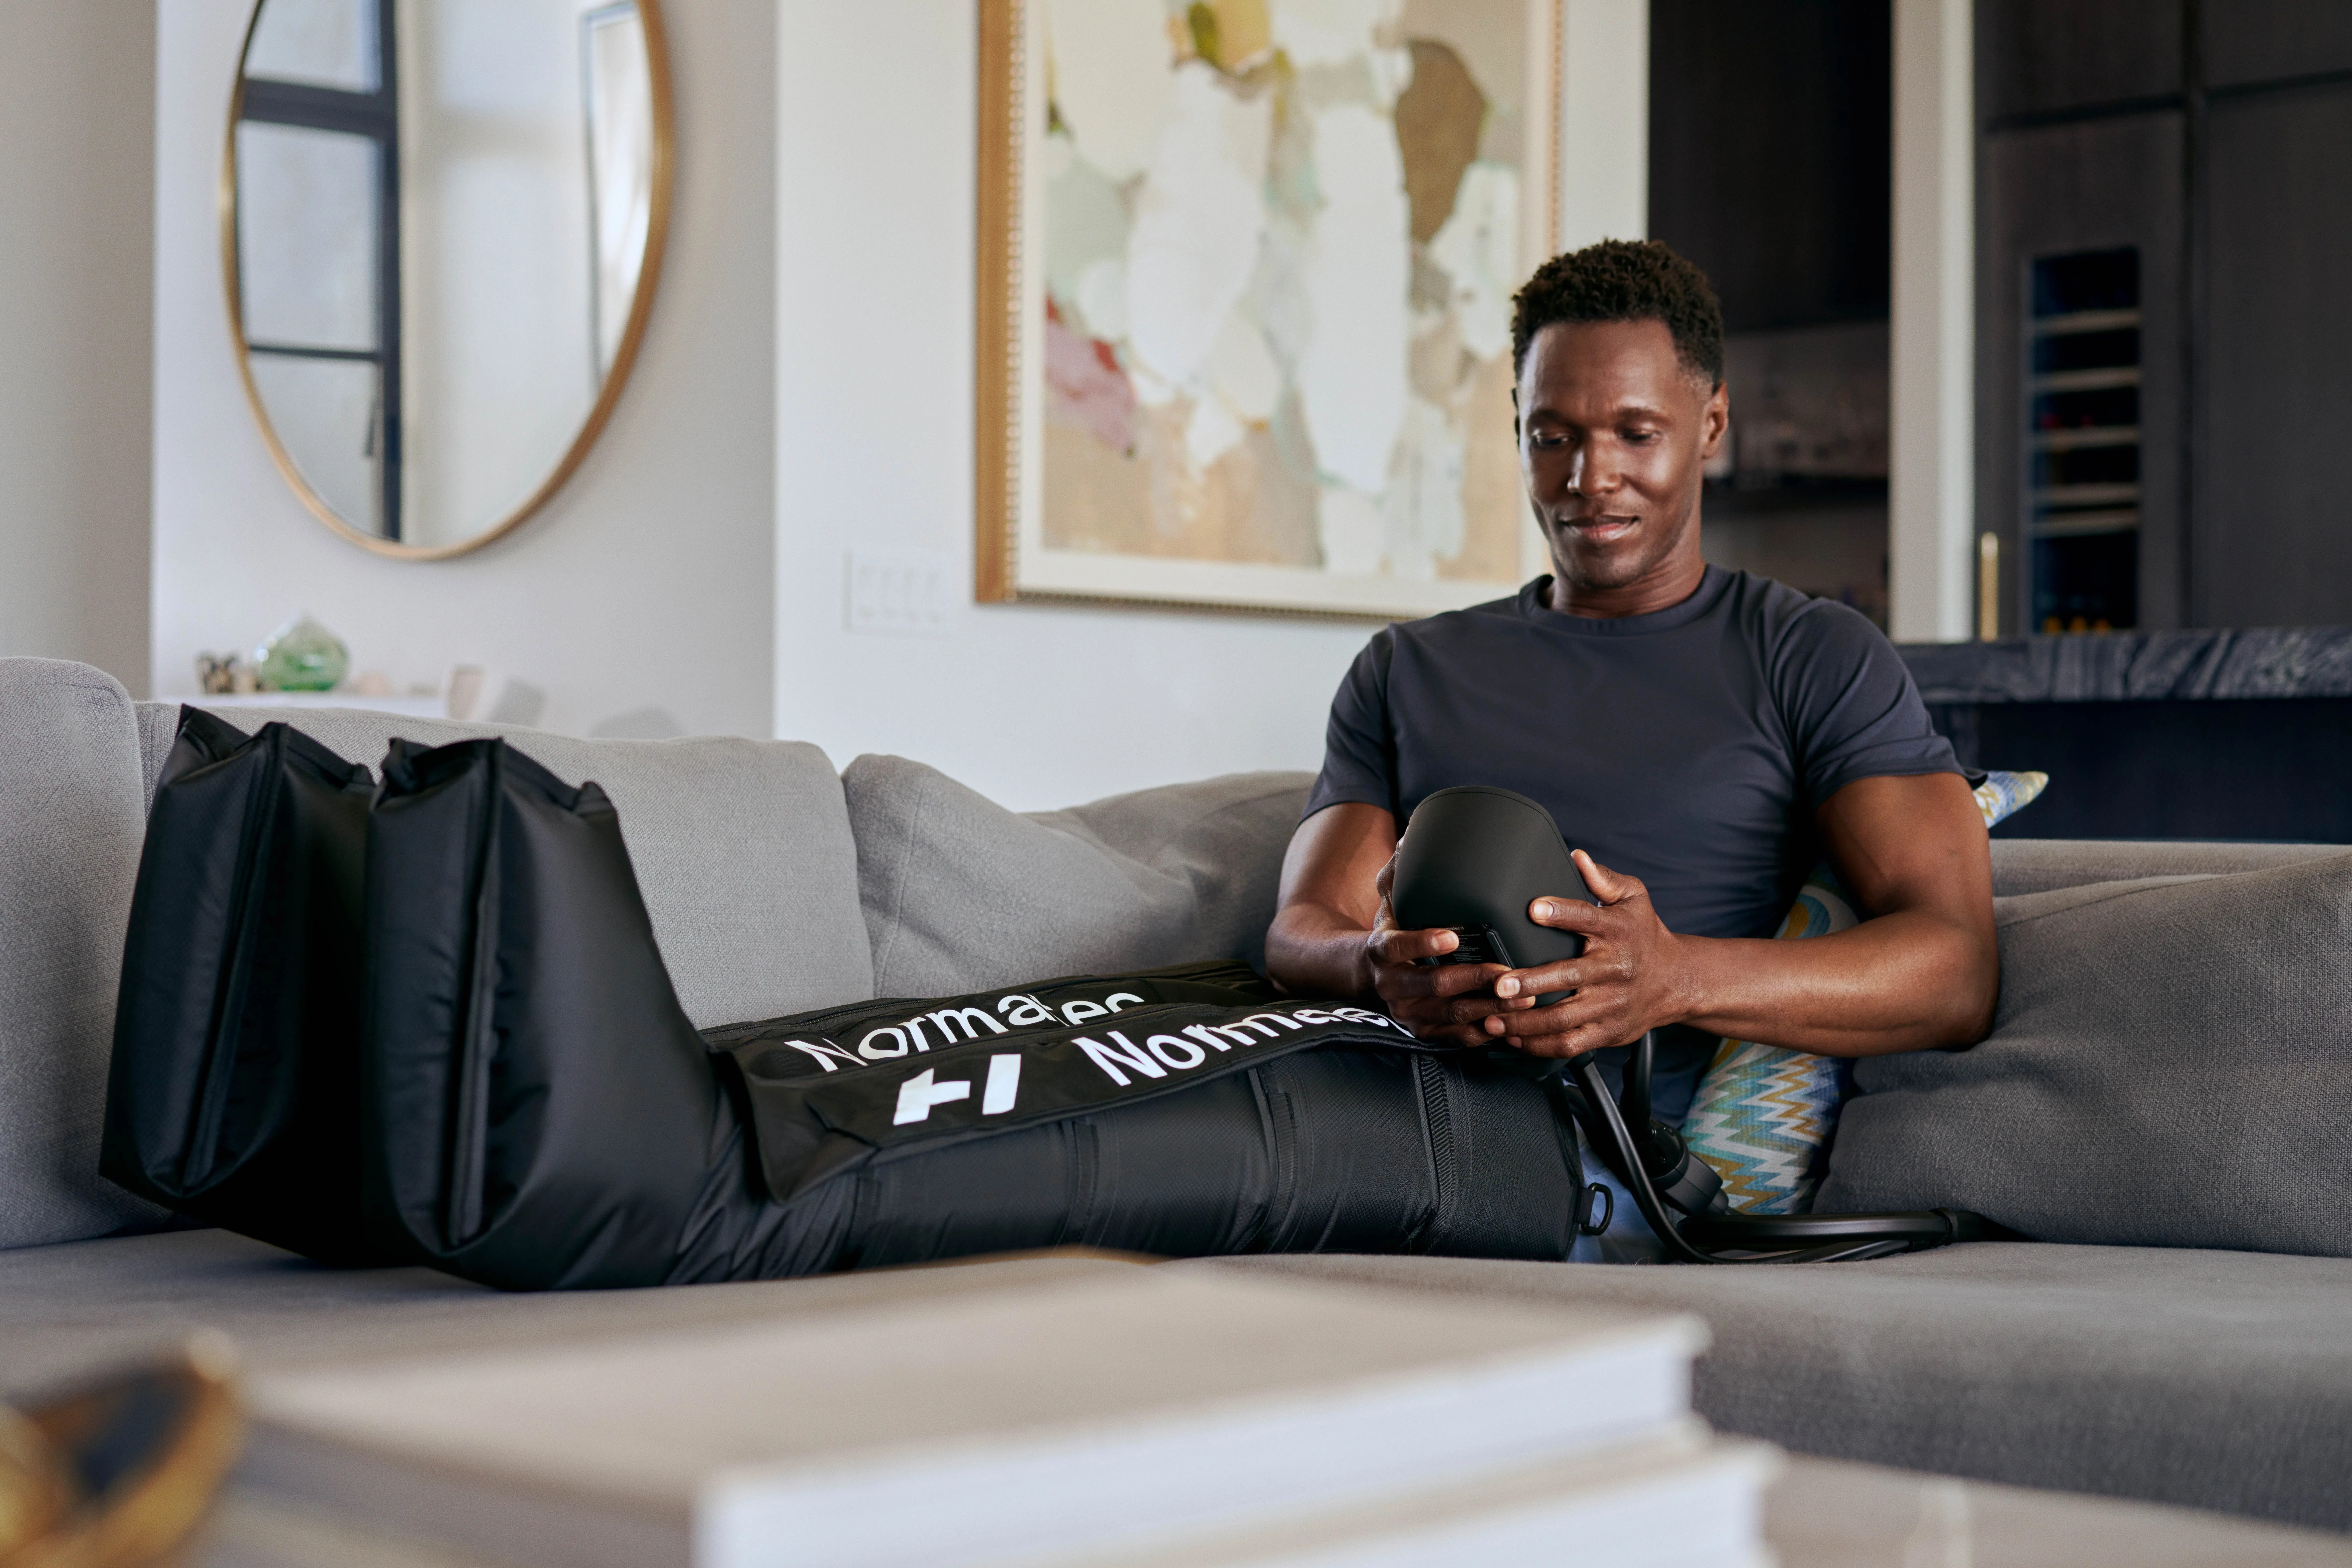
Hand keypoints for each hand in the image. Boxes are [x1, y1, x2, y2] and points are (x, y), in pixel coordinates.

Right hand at [1362, 857, 1532, 1046]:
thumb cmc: (1390, 929)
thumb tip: (1414, 836)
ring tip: (1523, 998)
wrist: (1368, 975)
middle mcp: (1391, 985)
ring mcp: (1407, 1012)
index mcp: (1381, 950)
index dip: (1423, 942)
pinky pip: (1454, 1038)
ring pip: (1449, 1015)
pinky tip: (1508, 1024)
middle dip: (1473, 980)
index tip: (1453, 935)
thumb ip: (1399, 871)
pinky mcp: (1422, 1032)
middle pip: (1433, 986)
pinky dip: (1481, 1033)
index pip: (1397, 947)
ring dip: (1487, 1008)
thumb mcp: (1388, 900)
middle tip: (1507, 972)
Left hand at [1480, 850, 1693, 1058]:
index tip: (1534, 908)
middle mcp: (1613, 970)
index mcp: (1617, 932)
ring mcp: (1609, 1004)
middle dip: (1532, 982)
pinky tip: (1515, 1039)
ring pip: (1564, 1018)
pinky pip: (1571, 1044)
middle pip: (1569, 976)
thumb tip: (1577, 856)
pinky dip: (1540, 1045)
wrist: (1677, 981)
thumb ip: (1604, 879)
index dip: (1561, 912)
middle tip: (1500, 985)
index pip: (1588, 918)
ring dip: (1526, 1022)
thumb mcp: (1634, 899)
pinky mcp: (1607, 1031)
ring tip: (1493, 1018)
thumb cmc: (1645, 936)